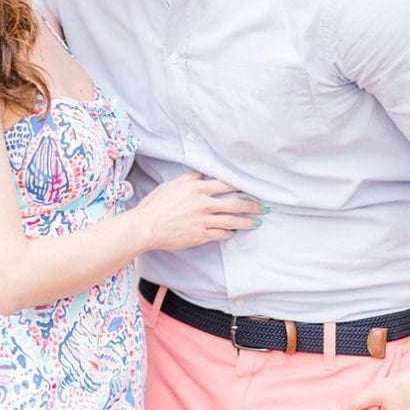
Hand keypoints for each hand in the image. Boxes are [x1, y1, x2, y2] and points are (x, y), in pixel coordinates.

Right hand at [134, 171, 263, 250]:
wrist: (146, 226)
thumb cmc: (154, 205)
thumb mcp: (170, 185)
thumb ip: (188, 179)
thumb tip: (200, 174)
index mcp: (197, 189)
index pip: (226, 185)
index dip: (241, 186)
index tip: (251, 187)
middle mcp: (204, 203)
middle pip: (235, 203)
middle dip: (252, 205)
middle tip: (263, 208)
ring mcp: (204, 220)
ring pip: (232, 220)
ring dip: (247, 222)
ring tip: (257, 223)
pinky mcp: (201, 235)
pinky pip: (221, 234)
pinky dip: (228, 233)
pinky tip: (233, 233)